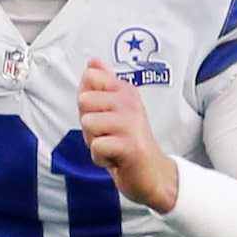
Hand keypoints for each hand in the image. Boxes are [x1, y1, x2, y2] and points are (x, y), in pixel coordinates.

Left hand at [78, 60, 179, 210]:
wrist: (152, 175)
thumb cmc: (129, 142)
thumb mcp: (114, 108)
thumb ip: (103, 85)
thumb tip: (93, 61)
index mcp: (126, 90)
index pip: (90, 77)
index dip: (88, 100)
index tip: (104, 114)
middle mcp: (130, 102)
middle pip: (84, 101)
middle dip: (88, 123)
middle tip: (108, 134)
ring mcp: (131, 123)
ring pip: (87, 123)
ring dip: (94, 141)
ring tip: (112, 146)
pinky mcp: (130, 146)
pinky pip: (96, 146)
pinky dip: (101, 158)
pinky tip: (116, 159)